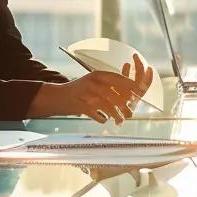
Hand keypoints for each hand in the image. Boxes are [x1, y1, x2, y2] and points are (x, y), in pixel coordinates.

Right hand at [30, 55, 154, 123]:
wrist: (57, 97)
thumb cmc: (81, 91)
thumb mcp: (95, 83)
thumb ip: (110, 87)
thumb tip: (130, 96)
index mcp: (97, 75)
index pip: (117, 79)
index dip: (129, 86)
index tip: (138, 94)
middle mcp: (91, 82)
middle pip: (112, 94)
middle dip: (123, 105)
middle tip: (130, 113)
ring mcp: (85, 94)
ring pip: (105, 105)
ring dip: (115, 114)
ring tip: (120, 121)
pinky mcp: (80, 106)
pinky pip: (96, 114)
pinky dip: (102, 119)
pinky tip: (104, 120)